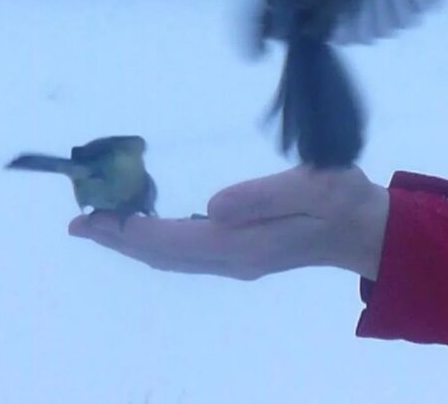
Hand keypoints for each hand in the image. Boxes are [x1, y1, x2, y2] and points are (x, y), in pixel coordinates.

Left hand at [68, 165, 389, 280]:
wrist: (368, 231)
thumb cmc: (344, 201)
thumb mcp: (314, 188)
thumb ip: (263, 196)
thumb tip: (209, 206)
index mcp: (243, 244)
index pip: (172, 242)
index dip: (130, 231)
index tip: (95, 217)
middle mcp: (233, 258)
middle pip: (163, 254)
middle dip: (119, 239)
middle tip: (79, 221)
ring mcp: (238, 259)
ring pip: (172, 256)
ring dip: (135, 240)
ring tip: (101, 223)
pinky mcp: (243, 252)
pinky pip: (187, 251)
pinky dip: (158, 238)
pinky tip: (149, 225)